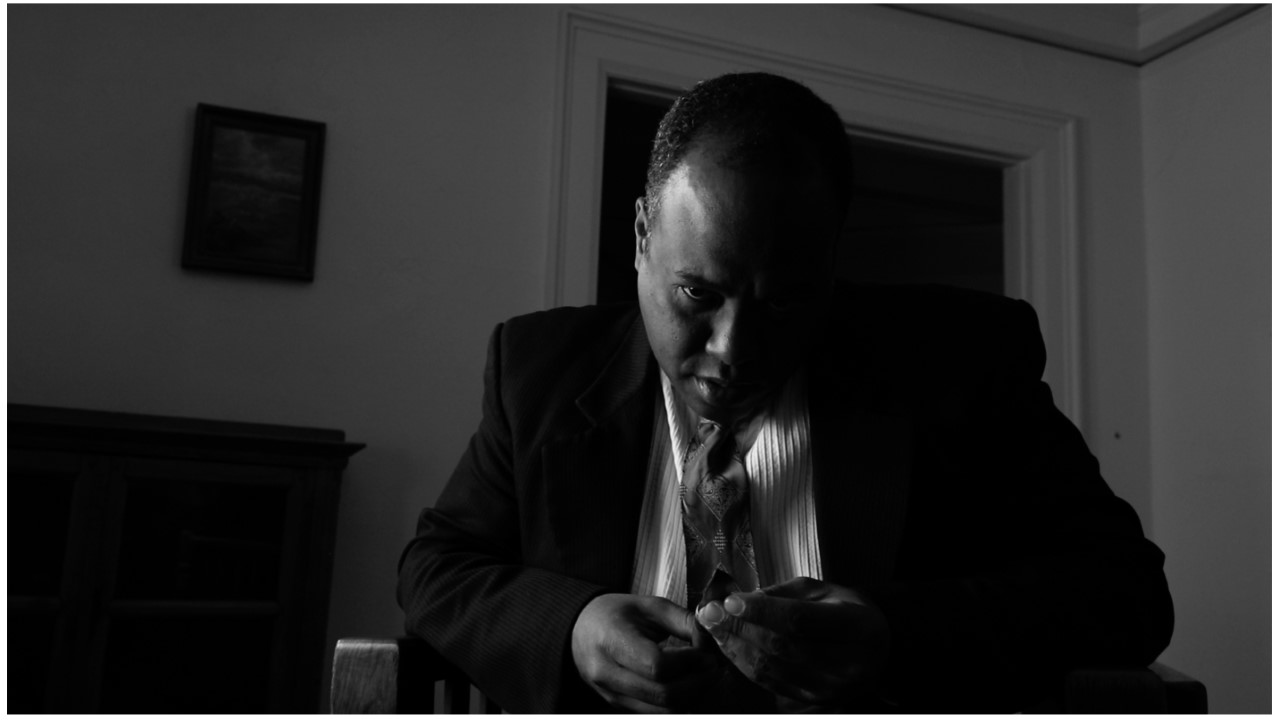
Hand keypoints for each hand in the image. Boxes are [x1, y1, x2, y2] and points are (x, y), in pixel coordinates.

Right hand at [571, 593, 719, 711]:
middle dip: (697, 684)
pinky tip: (687, 685)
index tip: (706, 653)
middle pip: (663, 695)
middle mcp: (607, 674)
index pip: (656, 665)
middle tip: (714, 667)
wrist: (581, 630)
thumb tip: (711, 642)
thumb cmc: (617, 614)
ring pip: (663, 712)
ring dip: (692, 698)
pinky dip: (678, 703)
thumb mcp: (650, 606)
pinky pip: (656, 714)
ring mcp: (611, 696)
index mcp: (612, 640)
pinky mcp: (619, 707)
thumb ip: (684, 621)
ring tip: (704, 677)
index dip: (688, 663)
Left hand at [695, 577, 890, 707]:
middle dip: (738, 627)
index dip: (761, 610)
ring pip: (771, 669)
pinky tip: (728, 645)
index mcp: (857, 628)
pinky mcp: (813, 702)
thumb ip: (783, 594)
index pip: (799, 620)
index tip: (729, 600)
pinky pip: (769, 684)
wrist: (876, 650)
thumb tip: (739, 600)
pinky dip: (744, 663)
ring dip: (734, 646)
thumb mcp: (823, 591)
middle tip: (709, 611)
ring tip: (712, 626)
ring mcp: (830, 688)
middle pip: (781, 646)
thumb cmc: (846, 612)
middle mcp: (846, 664)